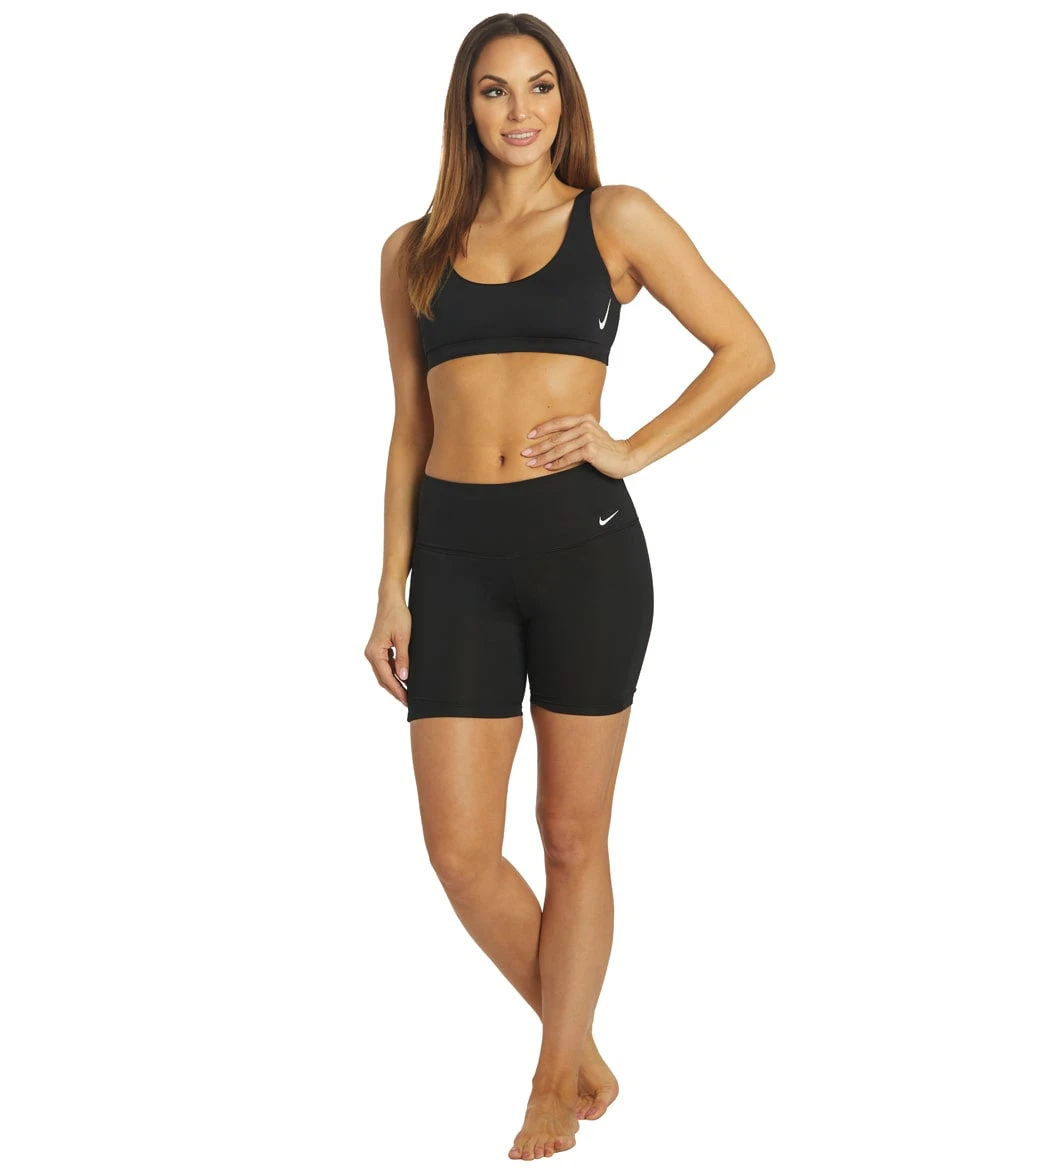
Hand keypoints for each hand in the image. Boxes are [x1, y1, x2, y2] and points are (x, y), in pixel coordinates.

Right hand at [364, 596, 411, 705]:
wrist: (390, 601)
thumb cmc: (397, 616)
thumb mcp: (404, 638)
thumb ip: (403, 658)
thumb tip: (404, 677)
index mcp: (375, 653)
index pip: (387, 678)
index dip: (398, 690)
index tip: (407, 700)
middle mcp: (370, 654)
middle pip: (383, 679)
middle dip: (396, 691)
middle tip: (408, 701)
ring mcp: (373, 652)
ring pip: (383, 674)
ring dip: (394, 684)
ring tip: (407, 693)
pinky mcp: (378, 649)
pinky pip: (385, 666)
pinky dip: (393, 674)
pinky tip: (403, 678)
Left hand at [521, 413, 636, 478]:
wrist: (625, 457)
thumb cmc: (605, 449)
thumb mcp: (590, 436)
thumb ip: (575, 434)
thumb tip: (552, 442)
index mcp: (584, 419)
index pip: (558, 422)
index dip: (542, 429)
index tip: (529, 437)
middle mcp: (585, 425)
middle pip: (556, 437)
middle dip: (538, 447)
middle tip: (525, 453)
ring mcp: (588, 437)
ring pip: (560, 448)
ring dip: (544, 457)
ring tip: (532, 463)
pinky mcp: (590, 450)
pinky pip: (569, 457)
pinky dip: (557, 463)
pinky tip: (548, 467)